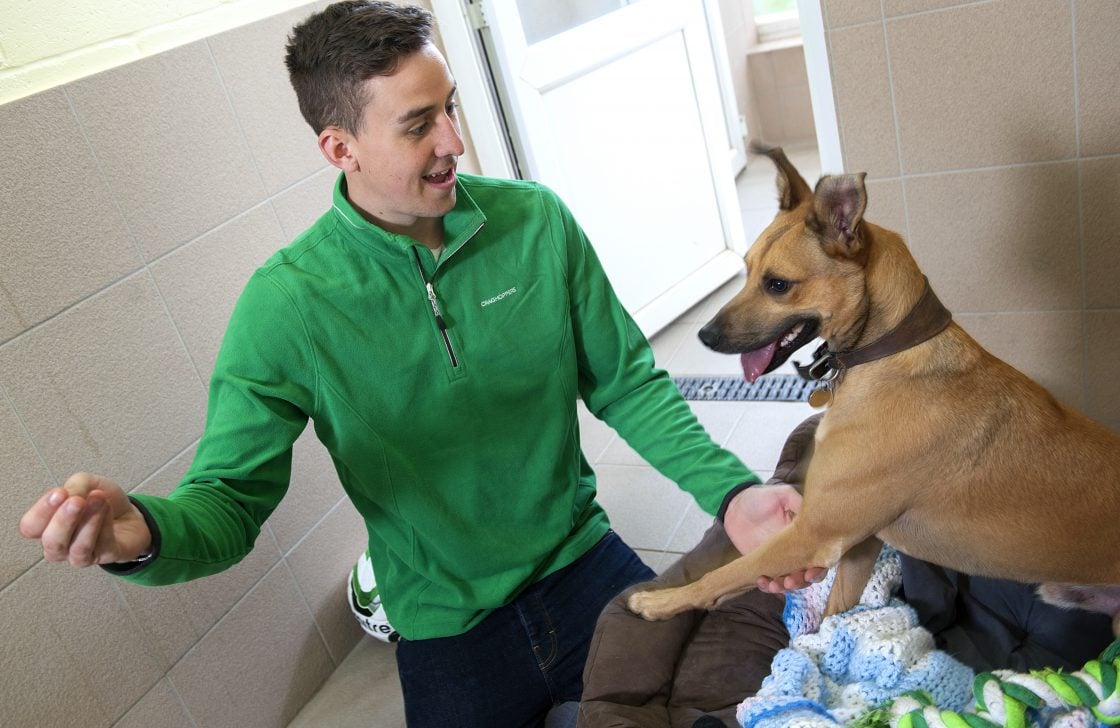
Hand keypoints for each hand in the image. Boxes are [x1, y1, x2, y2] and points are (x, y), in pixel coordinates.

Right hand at [19, 473, 150, 566]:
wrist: (129, 514)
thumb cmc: (100, 502)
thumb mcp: (86, 484)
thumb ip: (75, 486)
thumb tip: (71, 495)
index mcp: (47, 527)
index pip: (31, 527)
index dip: (42, 511)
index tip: (59, 493)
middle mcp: (61, 546)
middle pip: (52, 542)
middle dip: (63, 520)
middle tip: (77, 501)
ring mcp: (82, 555)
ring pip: (78, 548)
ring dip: (88, 522)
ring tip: (98, 500)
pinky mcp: (106, 557)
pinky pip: (103, 546)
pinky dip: (105, 525)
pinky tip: (107, 509)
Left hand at [722, 484, 826, 593]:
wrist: (735, 506)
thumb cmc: (760, 498)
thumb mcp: (781, 495)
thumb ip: (797, 503)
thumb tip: (815, 515)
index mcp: (805, 536)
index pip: (819, 558)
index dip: (819, 569)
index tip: (810, 574)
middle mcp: (796, 551)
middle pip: (805, 575)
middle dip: (799, 582)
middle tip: (789, 581)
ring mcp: (780, 560)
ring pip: (788, 581)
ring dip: (783, 587)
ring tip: (773, 585)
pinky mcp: (763, 566)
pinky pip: (770, 581)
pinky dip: (768, 586)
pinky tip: (762, 582)